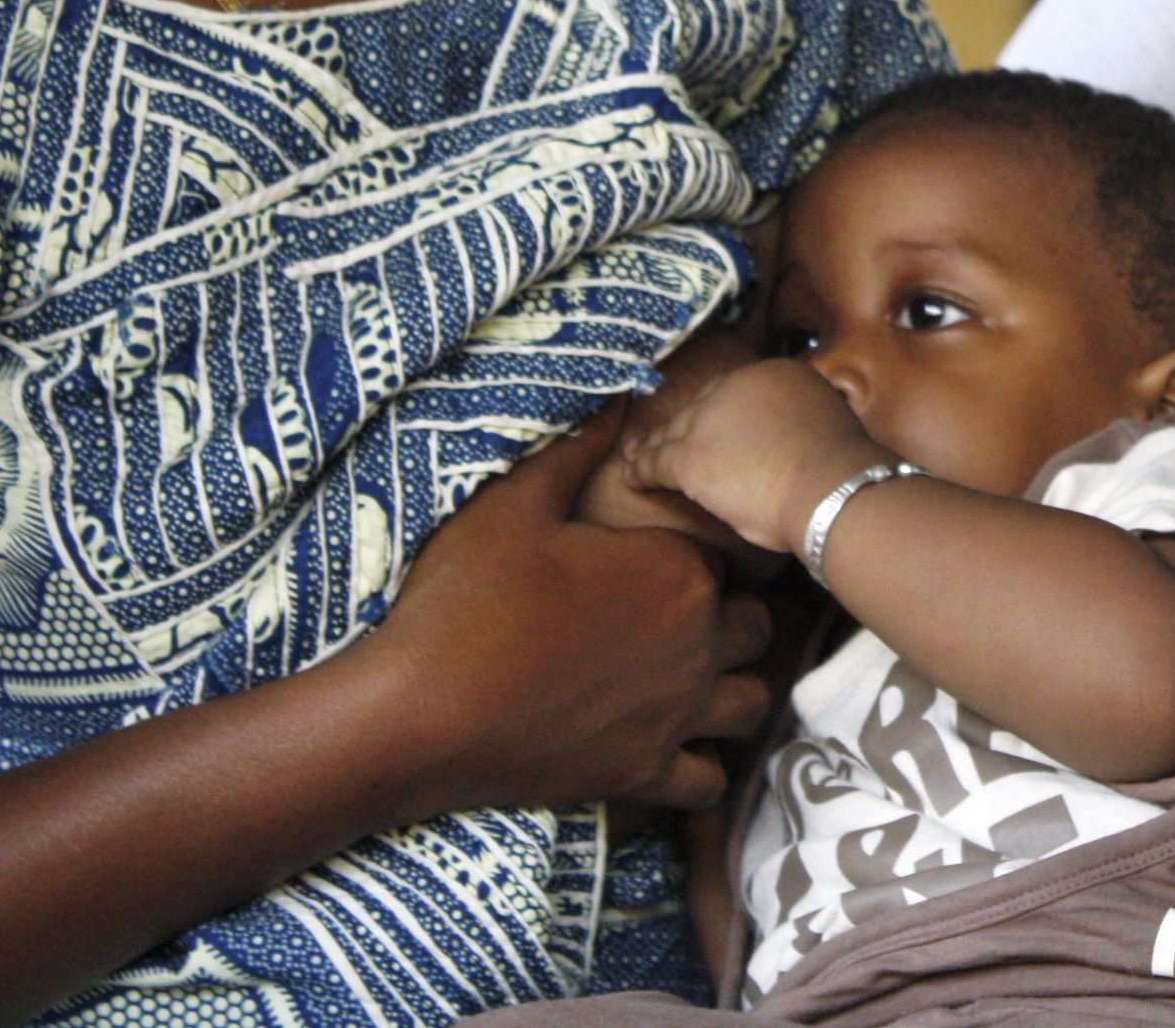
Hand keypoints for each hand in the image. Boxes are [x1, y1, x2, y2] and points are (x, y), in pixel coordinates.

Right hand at [376, 413, 774, 814]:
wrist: (418, 710)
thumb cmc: (467, 599)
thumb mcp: (515, 505)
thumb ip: (576, 448)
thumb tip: (619, 392)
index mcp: (677, 573)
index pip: (726, 562)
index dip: (699, 562)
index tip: (662, 567)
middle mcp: (696, 644)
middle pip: (757, 629)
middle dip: (732, 620)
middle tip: (682, 619)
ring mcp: (675, 715)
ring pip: (751, 704)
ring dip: (734, 690)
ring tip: (696, 680)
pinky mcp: (643, 774)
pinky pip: (709, 782)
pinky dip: (701, 768)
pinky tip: (673, 748)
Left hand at [622, 358, 887, 555]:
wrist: (833, 489)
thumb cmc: (841, 471)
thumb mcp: (829, 421)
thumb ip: (803, 418)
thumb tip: (799, 432)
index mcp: (775, 372)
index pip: (736, 391)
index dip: (721, 411)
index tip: (716, 426)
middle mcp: (737, 385)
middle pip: (701, 407)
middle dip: (685, 426)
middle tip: (667, 440)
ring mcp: (709, 419)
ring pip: (674, 432)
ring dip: (653, 446)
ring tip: (635, 456)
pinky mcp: (689, 456)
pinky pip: (655, 462)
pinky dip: (640, 471)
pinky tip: (630, 478)